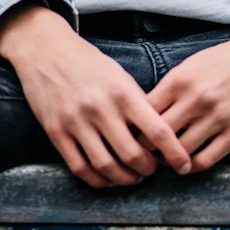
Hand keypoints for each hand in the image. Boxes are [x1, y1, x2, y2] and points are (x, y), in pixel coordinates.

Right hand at [0, 3, 191, 187]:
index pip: (156, 130)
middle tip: (152, 171)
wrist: (45, 48)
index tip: (183, 165)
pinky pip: (79, 167)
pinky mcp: (56, 131)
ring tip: (131, 177)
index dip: (173, 153)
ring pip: (106, 166)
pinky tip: (106, 179)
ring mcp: (76, 121)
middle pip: (132, 155)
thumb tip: (157, 134)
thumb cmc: (87, 61)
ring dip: (124, 179)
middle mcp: (100, 108)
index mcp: (122, 91)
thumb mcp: (119, 74)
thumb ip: (137, 102)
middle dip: (147, 170)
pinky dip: (97, 180)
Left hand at [145, 20, 229, 173]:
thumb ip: (170, 89)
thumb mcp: (191, 65)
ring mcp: (218, 118)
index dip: (136, 126)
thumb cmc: (225, 61)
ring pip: (181, 152)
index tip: (135, 134)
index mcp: (181, 80)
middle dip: (149, 147)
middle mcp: (197, 99)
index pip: (145, 112)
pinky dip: (193, 166)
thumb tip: (145, 114)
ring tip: (167, 159)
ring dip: (170, 160)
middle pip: (159, 136)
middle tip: (148, 152)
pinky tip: (189, 162)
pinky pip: (206, 160)